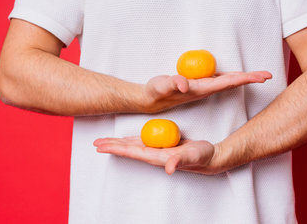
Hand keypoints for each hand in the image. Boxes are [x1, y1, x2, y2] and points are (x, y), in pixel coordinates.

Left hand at [93, 137, 222, 174]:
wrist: (210, 157)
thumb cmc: (201, 156)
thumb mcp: (192, 156)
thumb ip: (180, 161)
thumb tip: (169, 168)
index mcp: (157, 157)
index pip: (132, 152)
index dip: (116, 148)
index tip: (101, 146)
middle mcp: (154, 155)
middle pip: (128, 150)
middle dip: (112, 146)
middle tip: (95, 142)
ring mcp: (158, 150)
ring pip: (133, 146)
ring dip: (119, 143)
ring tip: (106, 141)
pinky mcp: (162, 146)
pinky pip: (143, 142)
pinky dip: (132, 140)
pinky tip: (127, 138)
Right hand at [142, 71, 271, 112]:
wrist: (151, 100)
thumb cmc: (157, 92)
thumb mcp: (163, 86)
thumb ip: (173, 84)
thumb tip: (184, 85)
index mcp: (203, 88)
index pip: (228, 82)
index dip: (245, 78)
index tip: (261, 77)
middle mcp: (206, 89)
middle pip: (233, 81)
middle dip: (250, 78)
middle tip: (268, 74)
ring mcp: (203, 87)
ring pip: (228, 80)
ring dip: (243, 77)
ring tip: (257, 76)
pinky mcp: (199, 85)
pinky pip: (219, 79)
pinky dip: (231, 77)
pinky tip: (236, 76)